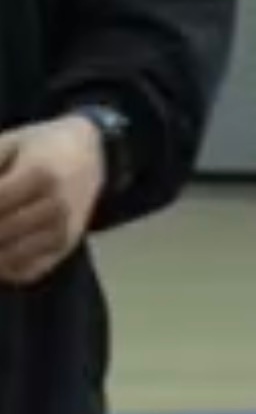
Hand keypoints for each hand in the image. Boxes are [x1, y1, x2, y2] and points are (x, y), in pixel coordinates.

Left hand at [0, 116, 106, 286]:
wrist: (90, 153)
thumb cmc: (41, 145)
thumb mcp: (11, 142)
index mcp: (41, 174)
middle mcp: (56, 206)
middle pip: (1, 233)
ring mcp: (63, 230)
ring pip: (10, 258)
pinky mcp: (66, 248)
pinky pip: (26, 270)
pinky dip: (5, 267)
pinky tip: (0, 250)